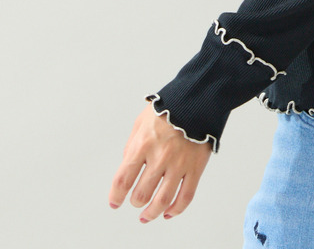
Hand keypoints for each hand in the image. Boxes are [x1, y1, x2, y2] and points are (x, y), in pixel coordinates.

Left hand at [108, 103, 211, 223]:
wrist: (199, 98)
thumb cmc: (169, 107)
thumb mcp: (141, 121)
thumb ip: (132, 145)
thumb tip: (128, 167)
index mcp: (143, 144)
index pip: (124, 179)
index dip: (116, 195)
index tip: (115, 202)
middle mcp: (160, 157)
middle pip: (142, 194)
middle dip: (136, 202)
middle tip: (136, 202)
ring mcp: (179, 163)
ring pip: (163, 200)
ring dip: (152, 213)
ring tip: (147, 216)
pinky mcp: (196, 167)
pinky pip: (186, 196)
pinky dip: (176, 209)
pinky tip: (169, 212)